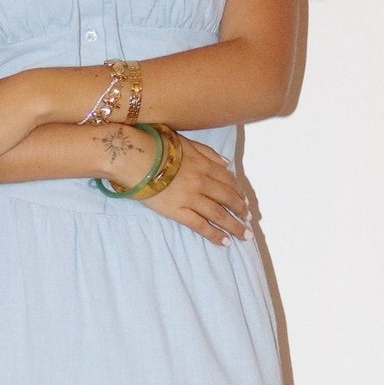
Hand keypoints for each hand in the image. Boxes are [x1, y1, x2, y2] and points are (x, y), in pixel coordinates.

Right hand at [136, 137, 253, 245]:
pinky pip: (200, 225)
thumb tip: (227, 163)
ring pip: (219, 214)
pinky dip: (214, 234)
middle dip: (241, 210)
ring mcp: (191, 198)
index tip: (244, 201)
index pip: (228, 180)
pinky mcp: (178, 211)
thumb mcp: (186, 142)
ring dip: (234, 225)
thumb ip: (208, 153)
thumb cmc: (156, 146)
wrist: (134, 157)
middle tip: (249, 220)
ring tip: (244, 235)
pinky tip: (225, 241)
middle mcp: (202, 182)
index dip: (238, 192)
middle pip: (228, 198)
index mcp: (205, 164)